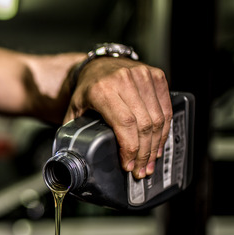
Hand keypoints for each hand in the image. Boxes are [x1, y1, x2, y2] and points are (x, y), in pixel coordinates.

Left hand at [66, 57, 171, 178]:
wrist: (99, 65)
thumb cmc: (87, 90)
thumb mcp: (74, 109)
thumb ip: (72, 132)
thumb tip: (68, 159)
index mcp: (102, 89)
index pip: (124, 123)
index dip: (130, 148)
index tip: (128, 165)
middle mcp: (124, 80)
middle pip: (143, 124)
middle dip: (143, 152)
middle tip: (140, 170)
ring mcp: (143, 76)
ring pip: (157, 118)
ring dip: (155, 145)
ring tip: (150, 162)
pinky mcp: (156, 76)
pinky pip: (166, 108)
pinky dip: (164, 129)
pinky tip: (158, 144)